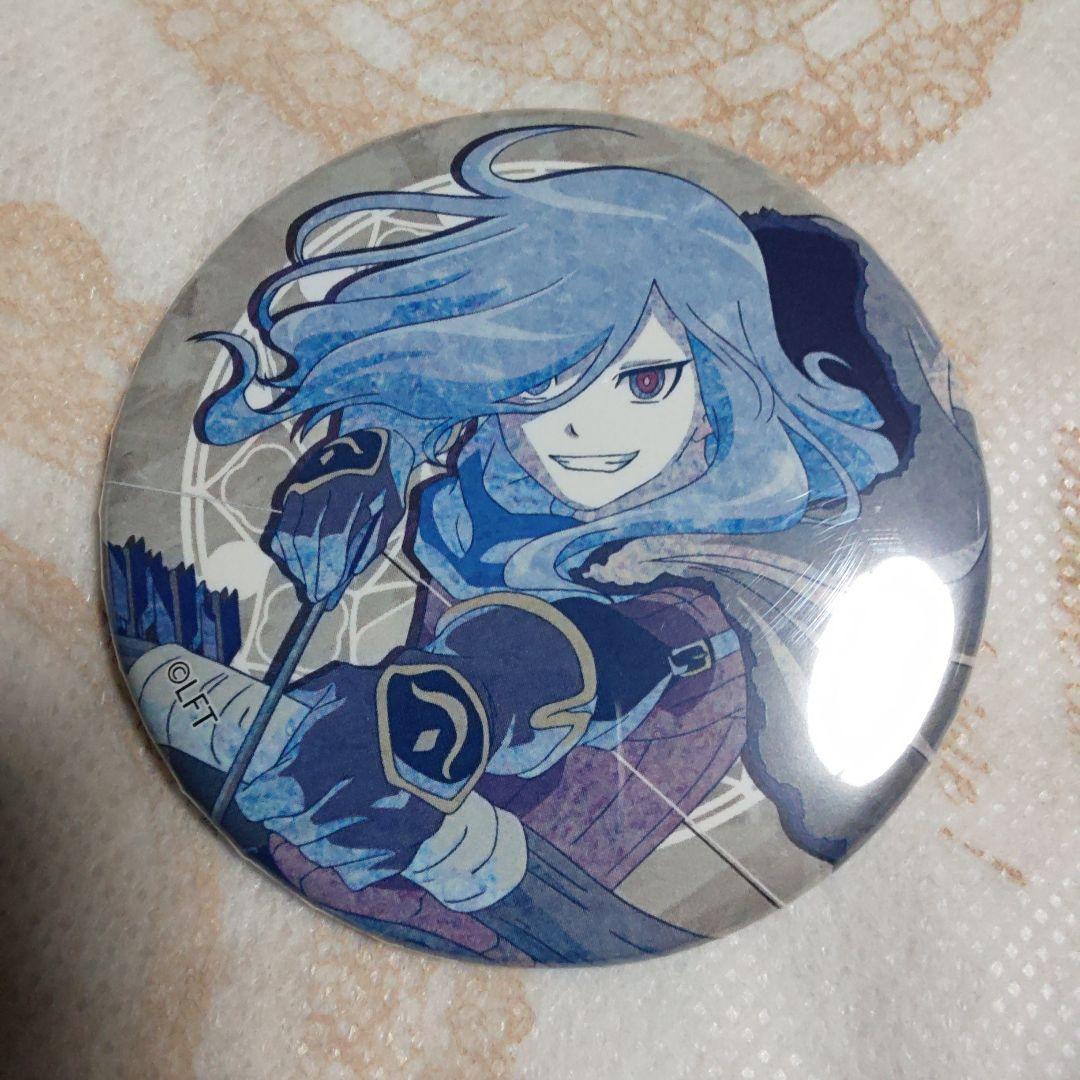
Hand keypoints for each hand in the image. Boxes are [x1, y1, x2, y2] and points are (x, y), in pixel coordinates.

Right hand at [263, 430, 400, 606]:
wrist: (372, 439)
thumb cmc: (386, 483)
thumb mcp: (389, 514)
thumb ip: (365, 547)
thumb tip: (340, 581)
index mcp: (351, 491)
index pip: (331, 538)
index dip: (325, 570)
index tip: (323, 595)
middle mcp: (320, 486)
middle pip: (303, 539)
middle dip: (307, 573)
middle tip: (314, 594)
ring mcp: (302, 485)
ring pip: (286, 534)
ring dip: (295, 564)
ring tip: (308, 579)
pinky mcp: (292, 487)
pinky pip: (281, 525)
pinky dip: (287, 548)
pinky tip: (299, 561)